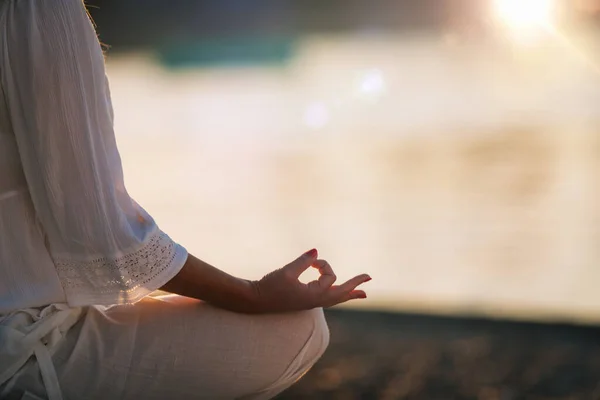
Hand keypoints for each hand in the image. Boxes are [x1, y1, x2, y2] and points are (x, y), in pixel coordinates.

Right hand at [250, 249, 370, 312]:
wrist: (255, 301)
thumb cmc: (270, 287)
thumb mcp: (286, 272)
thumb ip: (303, 261)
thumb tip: (317, 251)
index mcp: (314, 296)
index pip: (330, 276)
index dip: (323, 264)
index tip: (312, 260)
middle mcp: (315, 301)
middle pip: (341, 294)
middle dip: (355, 286)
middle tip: (369, 278)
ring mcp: (310, 303)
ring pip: (335, 299)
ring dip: (349, 294)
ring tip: (362, 294)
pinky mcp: (303, 301)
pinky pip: (327, 300)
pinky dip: (336, 296)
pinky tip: (337, 295)